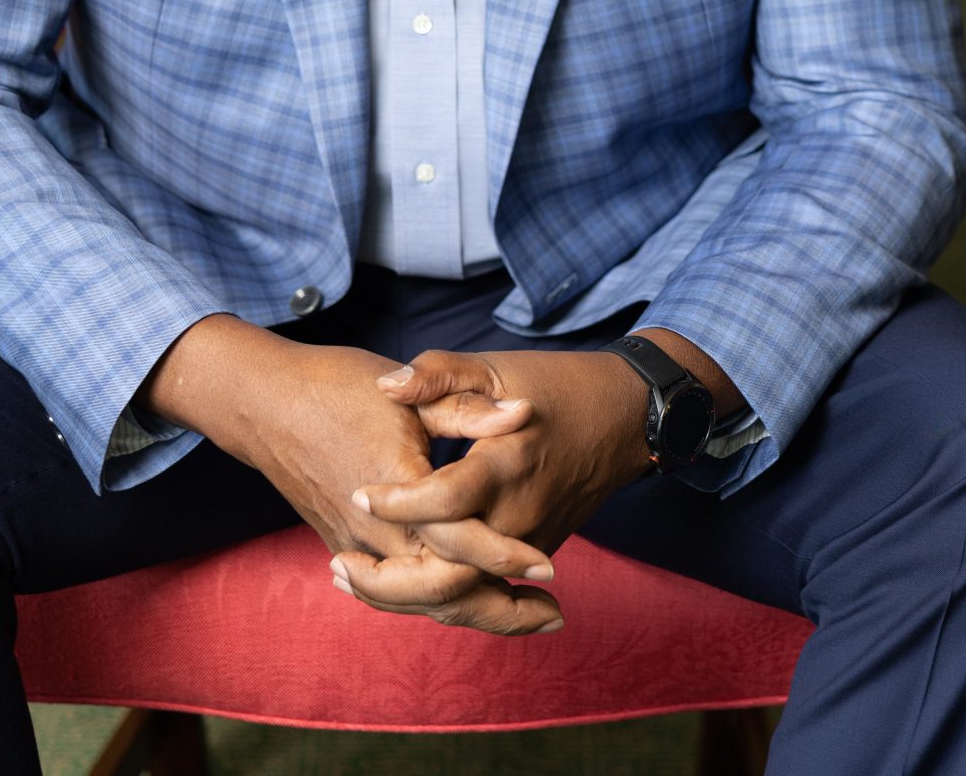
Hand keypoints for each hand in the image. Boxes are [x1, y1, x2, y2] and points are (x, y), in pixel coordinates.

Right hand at [138, 314, 563, 633]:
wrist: (264, 403)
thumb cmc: (337, 387)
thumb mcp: (407, 390)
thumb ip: (466, 409)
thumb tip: (523, 413)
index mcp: (399, 492)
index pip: (460, 543)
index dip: (506, 557)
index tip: (549, 566)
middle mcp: (375, 532)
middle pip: (444, 593)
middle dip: (500, 610)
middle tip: (553, 614)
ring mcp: (356, 545)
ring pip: (419, 601)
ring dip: (473, 613)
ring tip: (524, 617)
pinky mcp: (345, 545)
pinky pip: (395, 591)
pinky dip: (434, 603)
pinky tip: (467, 600)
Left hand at [339, 347, 655, 606]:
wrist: (627, 418)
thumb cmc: (558, 386)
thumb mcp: (497, 367)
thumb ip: (439, 374)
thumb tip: (386, 386)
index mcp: (507, 464)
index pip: (445, 502)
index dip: (398, 501)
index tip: (358, 490)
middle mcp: (519, 514)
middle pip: (450, 574)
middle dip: (389, 583)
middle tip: (337, 565)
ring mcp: (530, 541)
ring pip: (465, 595)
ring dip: (406, 598)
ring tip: (350, 577)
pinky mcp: (534, 551)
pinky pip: (483, 589)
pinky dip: (437, 595)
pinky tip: (393, 584)